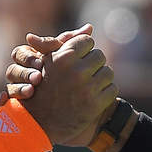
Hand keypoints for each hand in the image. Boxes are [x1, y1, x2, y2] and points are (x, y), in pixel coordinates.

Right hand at [4, 30, 117, 146]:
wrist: (39, 124)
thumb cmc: (42, 87)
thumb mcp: (49, 62)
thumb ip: (68, 42)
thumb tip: (90, 27)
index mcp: (63, 57)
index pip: (87, 41)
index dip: (84, 50)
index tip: (78, 59)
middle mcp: (76, 71)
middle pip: (99, 56)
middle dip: (93, 64)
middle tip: (85, 74)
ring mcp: (87, 89)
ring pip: (108, 72)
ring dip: (101, 79)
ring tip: (89, 85)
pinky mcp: (95, 105)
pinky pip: (112, 89)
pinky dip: (106, 93)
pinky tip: (94, 97)